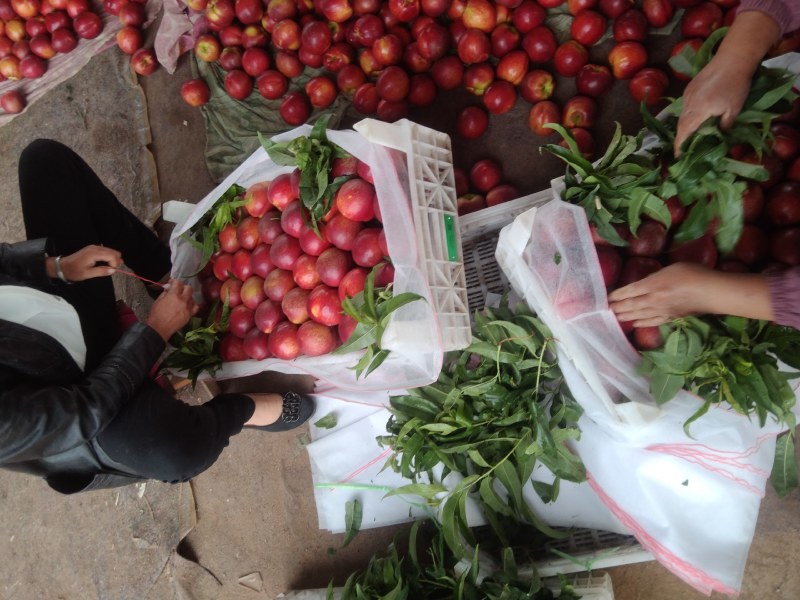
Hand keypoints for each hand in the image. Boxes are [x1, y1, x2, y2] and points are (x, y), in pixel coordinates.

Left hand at [53, 245, 122, 281]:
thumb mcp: (87, 274)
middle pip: (113, 252)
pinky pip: (106, 251)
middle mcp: (95, 248)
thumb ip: (101, 271)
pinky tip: (105, 264)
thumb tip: (113, 270)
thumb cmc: (74, 271)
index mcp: (94, 254)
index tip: (112, 271)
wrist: (63, 266)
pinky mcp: (93, 249)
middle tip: (112, 270)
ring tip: (109, 268)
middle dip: (115, 261)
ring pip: (111, 251)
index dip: (115, 264)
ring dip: (112, 259)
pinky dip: (108, 257)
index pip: (112, 256)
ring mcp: (94, 247)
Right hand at [145, 279, 198, 341]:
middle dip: (183, 287)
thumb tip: (169, 289)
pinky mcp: (190, 315)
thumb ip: (165, 293)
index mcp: (173, 295)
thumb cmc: (156, 315)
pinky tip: (188, 305)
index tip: (171, 283)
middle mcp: (183, 300)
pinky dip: (192, 304)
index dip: (174, 281)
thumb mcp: (158, 301)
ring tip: (182, 299)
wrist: (159, 329)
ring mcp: (188, 308)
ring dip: (187, 296)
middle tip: (178, 290)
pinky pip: (195, 307)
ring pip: (192, 297)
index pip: (178, 283)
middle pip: (189, 288)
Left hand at [608, 262, 773, 325]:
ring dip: (626, 316)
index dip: (617, 295)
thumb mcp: (671, 268)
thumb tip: (647, 283)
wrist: (713, 292)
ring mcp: (662, 310)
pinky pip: (652, 322)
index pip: (629, 291)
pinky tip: (635, 323)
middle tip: (606, 309)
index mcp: (653, 284)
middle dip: (617, 307)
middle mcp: (654, 299)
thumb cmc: (694, 274)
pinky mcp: (671, 317)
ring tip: (615, 317)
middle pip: (630, 305)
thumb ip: (656, 276)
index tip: (607, 297)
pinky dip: (641, 323)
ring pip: (638, 314)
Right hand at [674, 57, 750, 154]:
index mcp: (699, 111)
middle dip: (681, 138)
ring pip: (682, 116)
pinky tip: (696, 117)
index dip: (680, 146)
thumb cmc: (736, 85)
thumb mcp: (734, 110)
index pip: (684, 132)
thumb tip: (718, 136)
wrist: (733, 59)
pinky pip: (686, 106)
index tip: (678, 156)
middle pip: (681, 125)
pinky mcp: (689, 89)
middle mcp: (689, 104)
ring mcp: (687, 95)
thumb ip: (724, 126)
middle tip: (685, 149)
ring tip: (691, 135)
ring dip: (685, 127)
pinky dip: (688, 115)